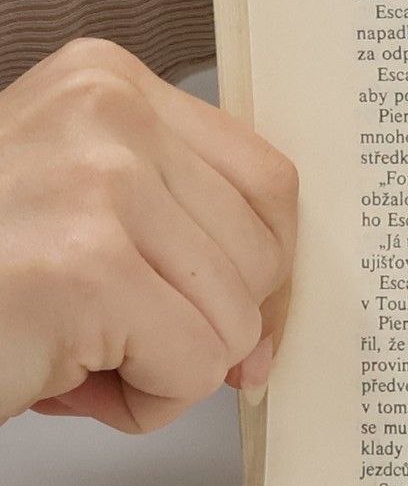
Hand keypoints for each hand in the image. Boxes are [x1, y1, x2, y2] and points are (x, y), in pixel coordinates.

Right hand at [0, 39, 297, 431]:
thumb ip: (180, 242)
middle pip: (262, 251)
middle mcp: (106, 113)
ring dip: (164, 368)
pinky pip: (195, 365)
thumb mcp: (77, 220)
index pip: (267, 181)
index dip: (256, 267)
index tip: (219, 310)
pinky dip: (143, 403)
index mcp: (105, 82)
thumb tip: (268, 336)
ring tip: (68, 351)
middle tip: (101, 334)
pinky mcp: (87, 268)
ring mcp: (98, 183)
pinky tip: (60, 379)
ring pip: (236, 317)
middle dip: (202, 323)